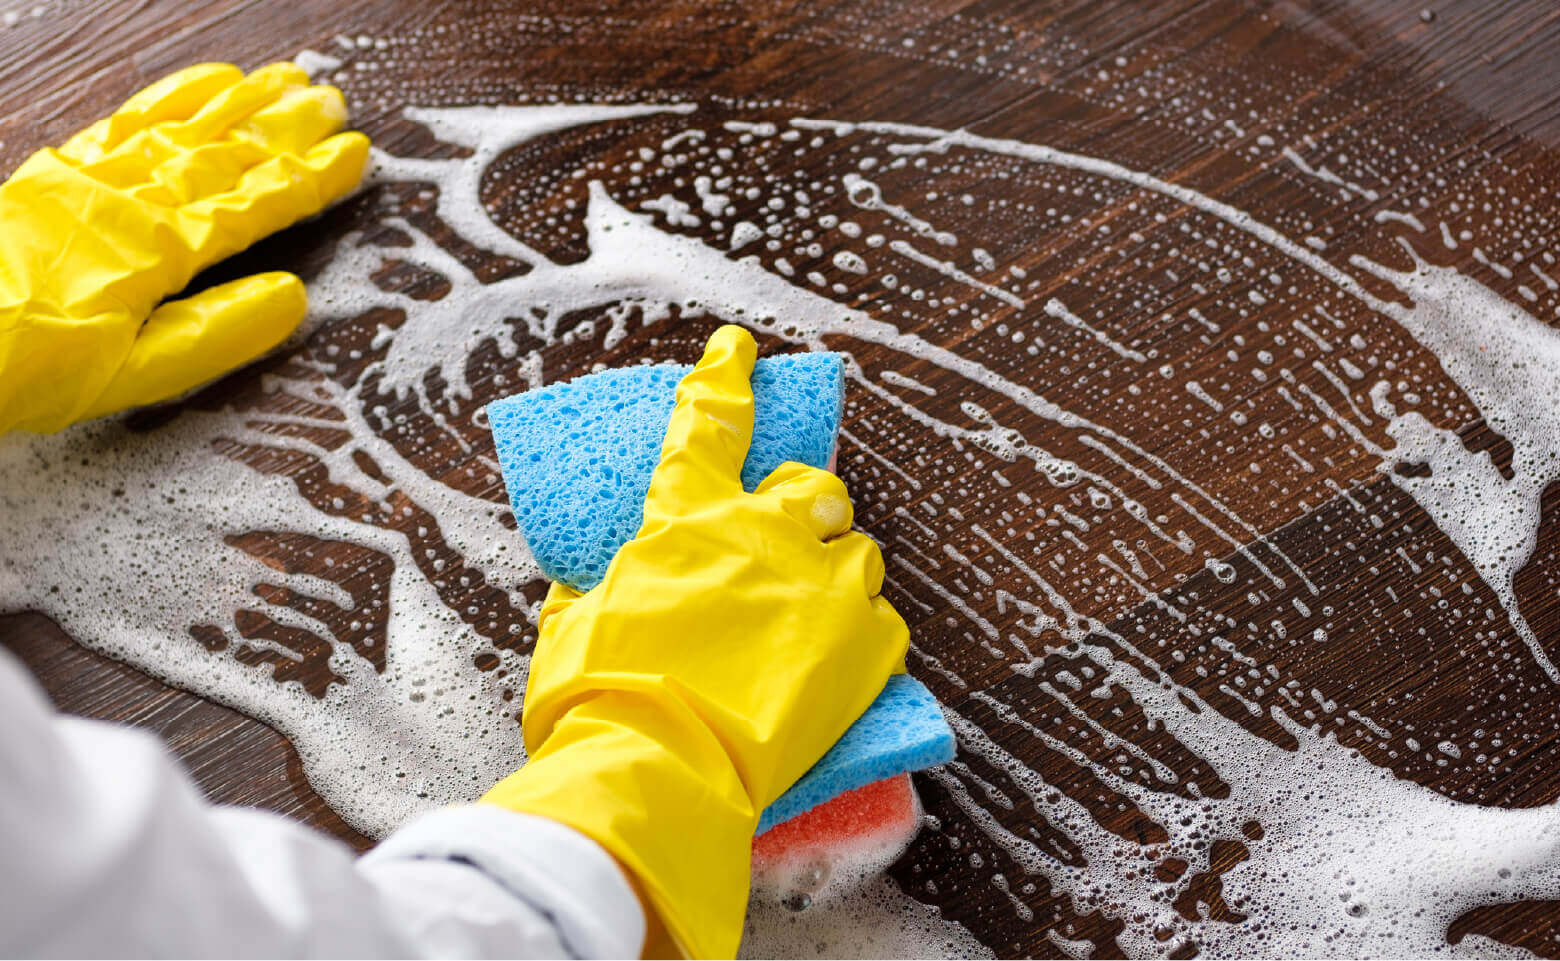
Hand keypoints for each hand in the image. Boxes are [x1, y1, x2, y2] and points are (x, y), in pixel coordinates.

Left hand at [0, 62, 369, 433]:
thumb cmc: (26, 362)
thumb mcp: (133, 372)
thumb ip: (217, 333)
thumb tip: (292, 297)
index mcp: (161, 249)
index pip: (257, 204)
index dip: (311, 179)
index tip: (354, 154)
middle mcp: (134, 198)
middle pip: (228, 152)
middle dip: (288, 128)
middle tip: (335, 103)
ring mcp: (96, 176)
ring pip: (187, 126)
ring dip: (243, 102)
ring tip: (288, 80)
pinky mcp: (62, 169)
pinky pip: (132, 117)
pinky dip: (176, 94)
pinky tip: (207, 81)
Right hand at [482, 325, 907, 957]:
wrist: (660, 767)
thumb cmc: (599, 699)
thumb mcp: (572, 628)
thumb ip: (591, 591)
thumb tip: (583, 587)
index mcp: (685, 519)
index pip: (707, 423)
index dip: (724, 376)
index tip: (738, 348)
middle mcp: (763, 534)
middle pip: (814, 484)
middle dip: (808, 499)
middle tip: (796, 526)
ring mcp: (823, 586)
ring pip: (859, 549)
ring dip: (837, 569)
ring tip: (815, 610)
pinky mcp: (867, 645)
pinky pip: (884, 620)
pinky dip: (863, 635)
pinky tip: (838, 662)